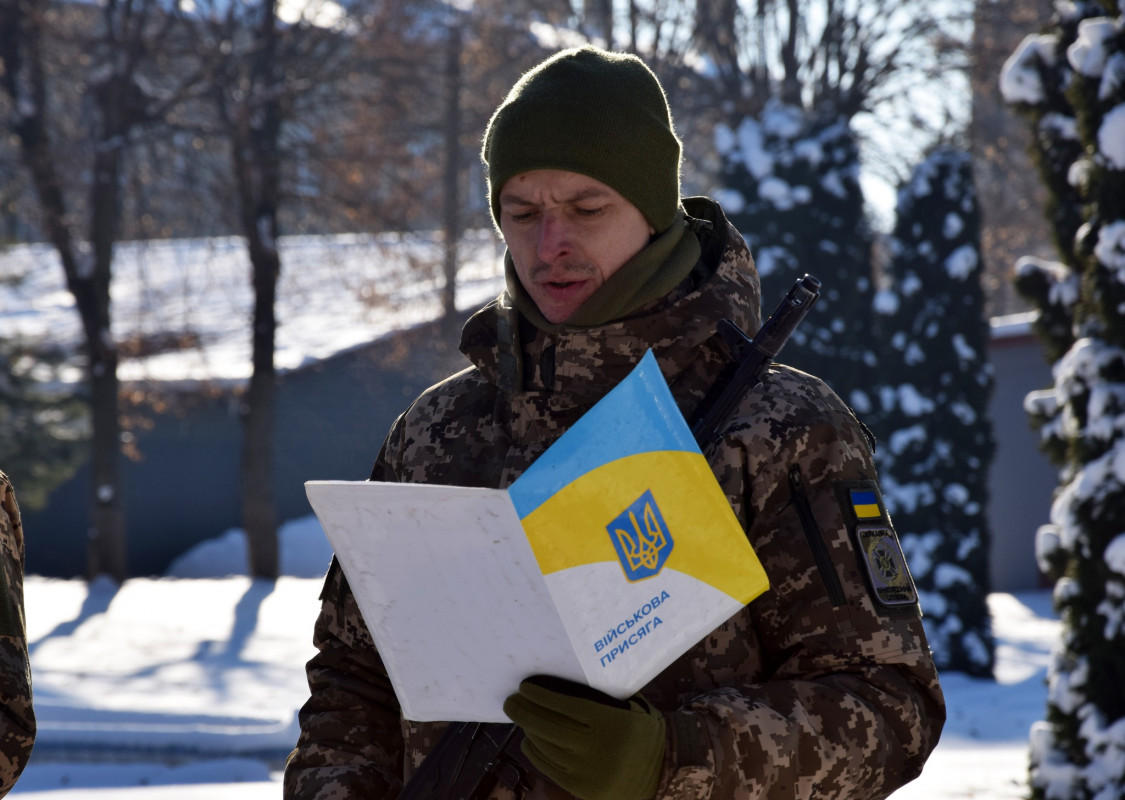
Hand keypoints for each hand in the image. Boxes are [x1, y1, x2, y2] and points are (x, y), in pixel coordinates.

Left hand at [503, 675, 665, 799]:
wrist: (664, 775)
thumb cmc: (645, 734)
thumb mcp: (632, 709)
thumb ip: (604, 698)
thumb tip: (565, 681)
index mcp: (610, 723)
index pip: (566, 706)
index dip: (541, 696)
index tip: (525, 687)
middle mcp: (596, 748)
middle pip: (550, 726)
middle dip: (526, 712)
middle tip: (511, 701)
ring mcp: (587, 772)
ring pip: (547, 747)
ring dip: (529, 730)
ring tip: (521, 717)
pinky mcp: (582, 789)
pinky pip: (551, 768)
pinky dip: (536, 753)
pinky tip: (530, 741)